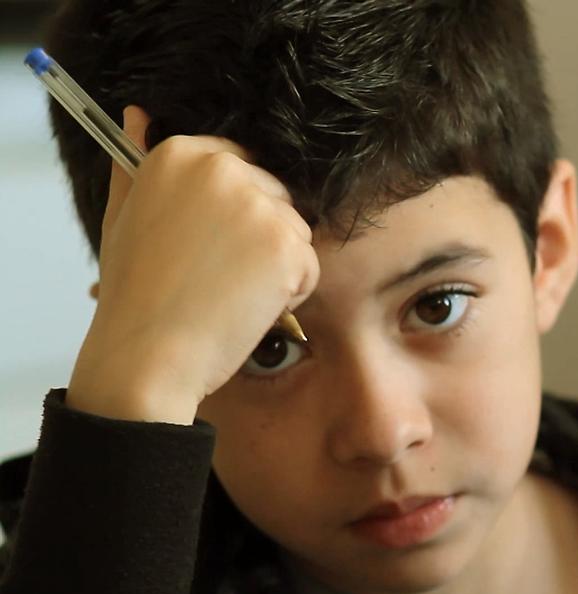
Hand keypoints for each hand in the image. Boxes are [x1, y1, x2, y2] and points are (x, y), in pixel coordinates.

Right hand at [67, 106, 319, 424]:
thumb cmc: (136, 292)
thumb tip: (137, 113)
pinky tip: (247, 308)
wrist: (148, 354)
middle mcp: (222, 169)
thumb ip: (134, 161)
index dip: (238, 209)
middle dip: (261, 238)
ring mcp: (258, 205)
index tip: (215, 242)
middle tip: (216, 276)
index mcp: (181, 153)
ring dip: (277, 267)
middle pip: (277, 195)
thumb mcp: (125, 215)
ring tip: (229, 293)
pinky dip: (290, 294)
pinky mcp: (286, 244)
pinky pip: (309, 267)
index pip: (243, 163)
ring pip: (297, 231)